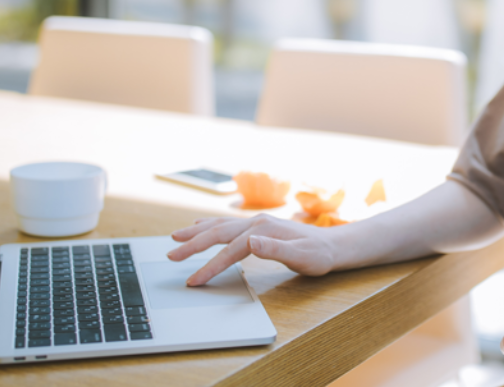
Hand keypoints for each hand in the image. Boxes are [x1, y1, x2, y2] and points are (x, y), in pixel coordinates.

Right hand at [168, 214, 337, 284]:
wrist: (332, 245)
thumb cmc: (318, 255)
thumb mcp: (302, 257)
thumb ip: (275, 249)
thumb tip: (251, 241)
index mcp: (263, 230)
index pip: (230, 249)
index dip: (211, 266)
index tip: (194, 281)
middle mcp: (256, 222)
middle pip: (218, 232)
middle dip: (193, 245)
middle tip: (171, 255)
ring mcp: (256, 222)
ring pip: (219, 225)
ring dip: (196, 232)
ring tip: (175, 238)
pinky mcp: (257, 226)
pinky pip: (226, 225)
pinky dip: (208, 226)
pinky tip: (199, 226)